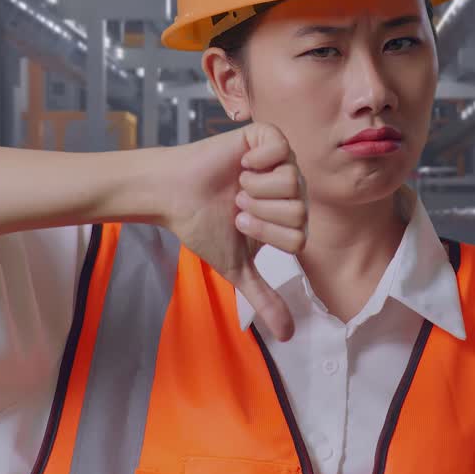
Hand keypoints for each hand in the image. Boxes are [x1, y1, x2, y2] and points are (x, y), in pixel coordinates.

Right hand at [162, 122, 307, 340]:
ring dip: (256, 189)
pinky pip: (280, 149)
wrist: (174, 194)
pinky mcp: (266, 137)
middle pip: (299, 210)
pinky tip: (242, 164)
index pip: (299, 237)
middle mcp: (290, 188)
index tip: (239, 223)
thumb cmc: (203, 225)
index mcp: (288, 217)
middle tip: (237, 204)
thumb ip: (264, 297)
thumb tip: (287, 336)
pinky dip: (257, 160)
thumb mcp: (237, 266)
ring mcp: (281, 161)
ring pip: (292, 181)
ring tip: (237, 185)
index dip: (266, 234)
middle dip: (260, 212)